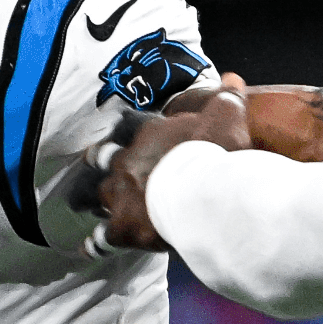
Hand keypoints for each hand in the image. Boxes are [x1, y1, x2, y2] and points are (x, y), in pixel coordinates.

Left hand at [96, 90, 251, 250]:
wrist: (205, 195)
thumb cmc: (215, 154)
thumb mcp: (227, 118)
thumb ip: (228, 99)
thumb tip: (234, 77)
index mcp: (148, 133)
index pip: (127, 125)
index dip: (125, 131)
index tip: (123, 134)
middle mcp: (126, 162)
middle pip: (100, 158)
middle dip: (98, 162)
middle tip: (98, 166)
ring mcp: (120, 196)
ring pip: (93, 195)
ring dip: (92, 199)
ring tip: (88, 205)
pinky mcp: (122, 228)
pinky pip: (102, 238)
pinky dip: (96, 243)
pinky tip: (90, 246)